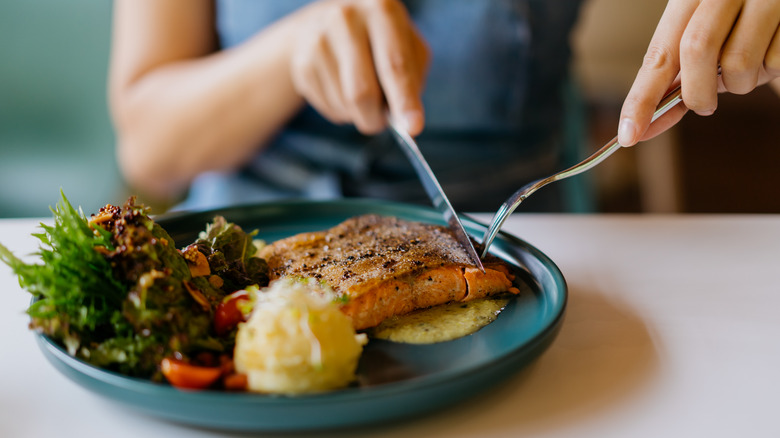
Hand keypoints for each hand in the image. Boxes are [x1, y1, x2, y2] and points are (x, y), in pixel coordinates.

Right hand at [290, 0, 428, 135]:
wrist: (326, 25)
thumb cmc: (380, 41)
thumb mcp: (407, 46)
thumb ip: (412, 79)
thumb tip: (405, 122)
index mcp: (381, 8)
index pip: (394, 64)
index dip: (405, 100)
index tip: (413, 128)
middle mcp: (346, 18)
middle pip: (362, 91)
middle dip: (376, 118)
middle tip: (382, 123)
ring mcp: (318, 40)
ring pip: (345, 104)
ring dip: (360, 113)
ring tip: (363, 93)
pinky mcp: (302, 63)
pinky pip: (328, 107)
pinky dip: (343, 111)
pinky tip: (343, 89)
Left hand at [618, 0, 779, 145]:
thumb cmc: (738, 19)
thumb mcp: (703, 32)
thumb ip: (679, 69)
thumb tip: (646, 122)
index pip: (658, 54)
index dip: (641, 98)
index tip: (629, 134)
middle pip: (696, 51)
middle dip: (696, 92)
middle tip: (704, 105)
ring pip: (739, 64)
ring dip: (739, 83)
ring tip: (748, 64)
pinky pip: (775, 63)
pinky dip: (770, 69)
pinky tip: (770, 49)